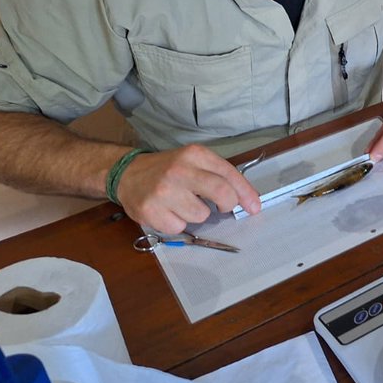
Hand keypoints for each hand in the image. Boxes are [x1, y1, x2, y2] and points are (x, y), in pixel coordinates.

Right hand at [116, 144, 260, 233]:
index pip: (229, 174)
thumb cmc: (168, 169)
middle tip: (223, 208)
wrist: (127, 174)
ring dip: (197, 214)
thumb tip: (248, 200)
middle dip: (228, 204)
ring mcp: (163, 191)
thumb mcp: (194, 162)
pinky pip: (179, 227)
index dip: (246, 193)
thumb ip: (219, 175)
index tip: (254, 207)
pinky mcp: (150, 211)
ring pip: (201, 215)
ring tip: (183, 204)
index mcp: (195, 155)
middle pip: (221, 193)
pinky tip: (168, 212)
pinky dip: (178, 223)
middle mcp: (179, 170)